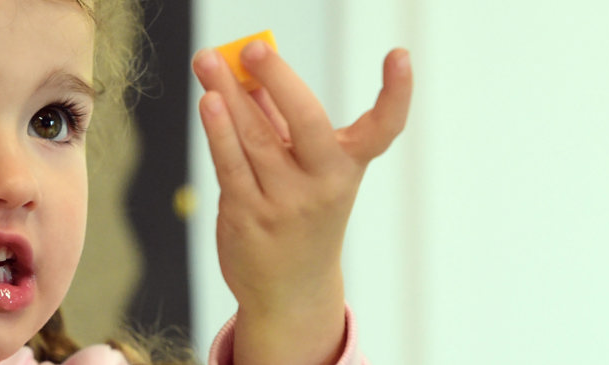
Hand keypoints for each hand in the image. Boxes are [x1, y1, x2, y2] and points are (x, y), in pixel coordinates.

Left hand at [191, 40, 412, 363]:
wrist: (291, 290)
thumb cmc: (299, 211)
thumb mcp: (304, 165)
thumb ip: (278, 117)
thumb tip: (248, 69)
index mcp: (348, 166)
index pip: (382, 128)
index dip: (396, 93)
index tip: (400, 55)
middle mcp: (324, 185)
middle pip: (307, 124)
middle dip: (280, 81)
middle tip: (253, 48)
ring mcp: (286, 204)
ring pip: (256, 139)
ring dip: (229, 95)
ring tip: (209, 61)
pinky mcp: (249, 217)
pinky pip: (231, 166)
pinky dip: (218, 131)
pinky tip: (209, 102)